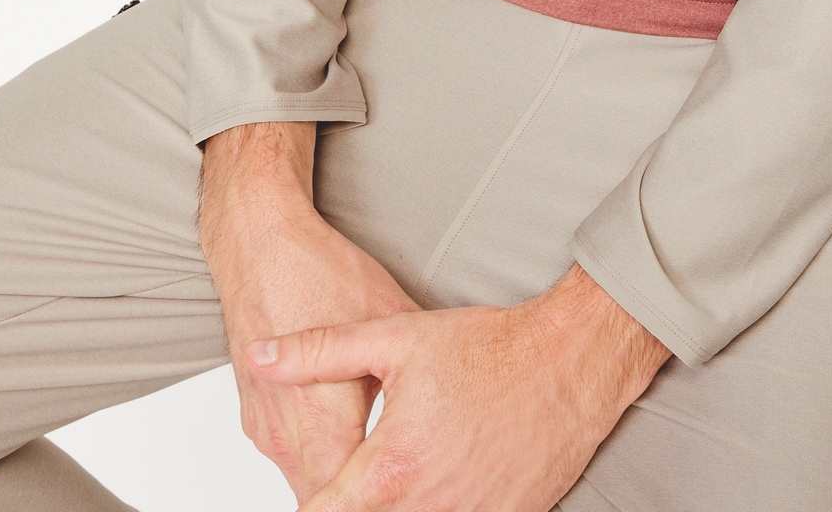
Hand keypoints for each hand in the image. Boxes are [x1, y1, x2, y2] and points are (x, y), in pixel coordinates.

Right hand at [199, 122, 419, 503]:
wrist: (259, 244)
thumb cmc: (321, 274)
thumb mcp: (389, 319)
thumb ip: (417, 376)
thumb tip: (459, 396)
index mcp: (325, 423)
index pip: (355, 496)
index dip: (391, 496)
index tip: (420, 490)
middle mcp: (289, 438)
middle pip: (331, 497)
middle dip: (366, 494)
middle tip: (410, 481)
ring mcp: (267, 431)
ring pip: (307, 483)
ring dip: (340, 479)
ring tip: (383, 467)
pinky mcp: (255, 419)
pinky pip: (290, 460)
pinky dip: (318, 460)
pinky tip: (346, 441)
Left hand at [246, 262, 670, 510]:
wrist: (567, 361)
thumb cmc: (487, 347)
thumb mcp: (396, 337)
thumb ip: (319, 352)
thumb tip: (264, 356)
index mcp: (389, 468)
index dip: (311, 502)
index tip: (315, 484)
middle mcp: (426, 507)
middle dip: (352, 503)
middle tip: (359, 472)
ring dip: (397, 507)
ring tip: (402, 471)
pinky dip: (440, 510)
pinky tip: (441, 481)